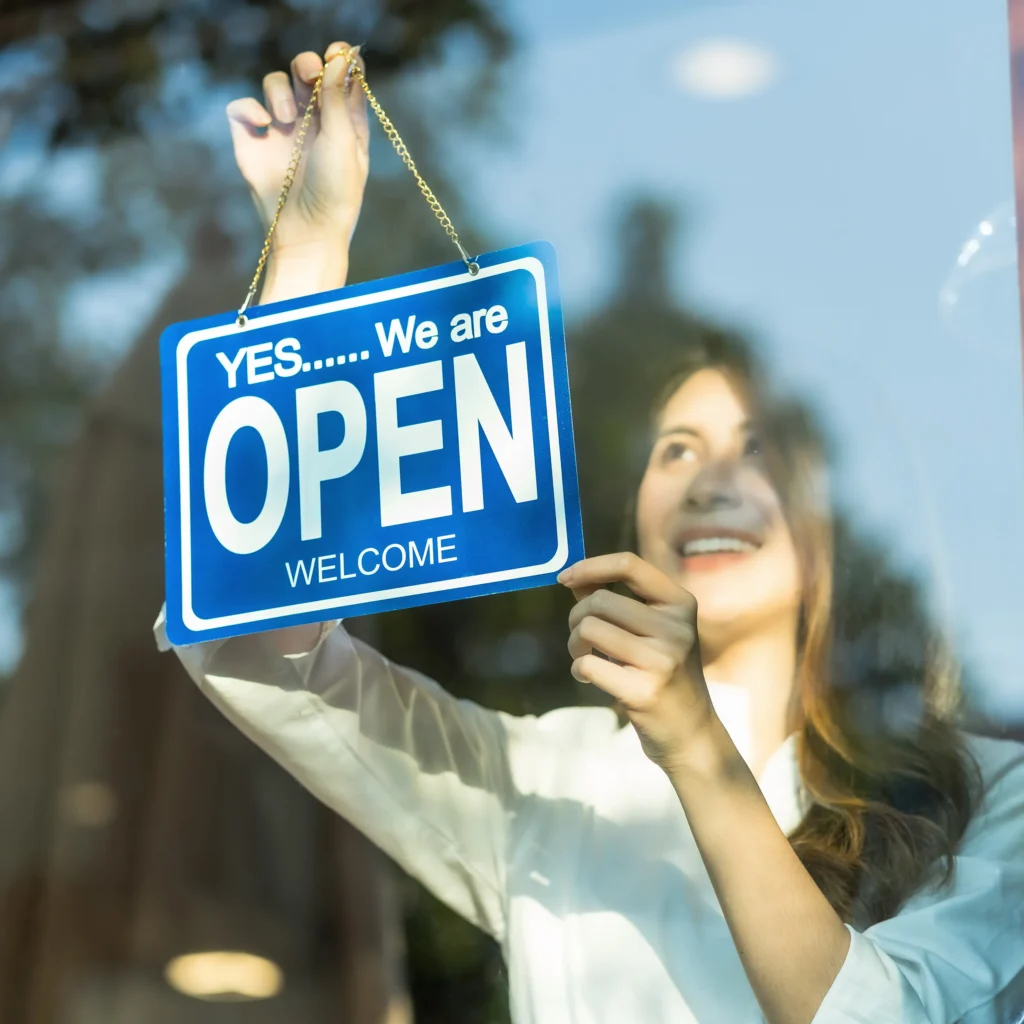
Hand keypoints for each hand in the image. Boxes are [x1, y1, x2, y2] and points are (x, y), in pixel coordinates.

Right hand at [226, 41, 369, 258]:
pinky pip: (243, 106)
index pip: (341, 77)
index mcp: (343, 121)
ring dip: (281, 92)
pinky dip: (250, 108)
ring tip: (288, 119)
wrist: (305, 232)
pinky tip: (264, 126)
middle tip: (309, 73)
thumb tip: (339, 56)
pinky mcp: (252, 140)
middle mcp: (312, 121)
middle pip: (305, 71)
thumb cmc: (334, 192)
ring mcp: (281, 129)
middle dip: (306, 65)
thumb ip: (338, 98)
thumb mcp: (343, 142)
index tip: (337, 55)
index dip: (339, 60)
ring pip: (275, 83)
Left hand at [559, 553, 721, 772]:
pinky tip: (590, 677)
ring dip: (575, 644)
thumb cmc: (662, 674)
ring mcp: (663, 660)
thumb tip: (574, 576)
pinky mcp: (645, 691)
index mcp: (681, 604)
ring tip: (585, 658)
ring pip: (589, 628)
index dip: (590, 566)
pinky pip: (588, 664)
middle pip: (600, 600)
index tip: (564, 577)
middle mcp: (676, 628)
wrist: (691, 733)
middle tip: (580, 638)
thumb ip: (617, 601)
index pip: (630, 565)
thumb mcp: (652, 631)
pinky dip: (579, 669)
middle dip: (576, 617)